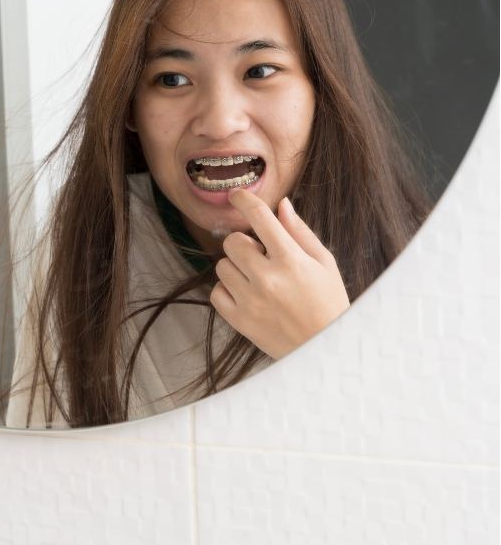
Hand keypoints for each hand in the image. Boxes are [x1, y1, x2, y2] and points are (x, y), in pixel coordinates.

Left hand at [210, 190, 349, 358]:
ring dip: (236, 267)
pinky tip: (247, 295)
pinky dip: (227, 290)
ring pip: (222, 266)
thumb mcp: (324, 263)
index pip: (259, 217)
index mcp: (291, 260)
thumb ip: (299, 232)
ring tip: (258, 279)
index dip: (243, 200)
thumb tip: (281, 204)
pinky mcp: (239, 320)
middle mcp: (267, 278)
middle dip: (244, 243)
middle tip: (260, 256)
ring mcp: (250, 300)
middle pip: (232, 242)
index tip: (235, 195)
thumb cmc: (328, 302)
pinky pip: (216, 292)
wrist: (325, 349)